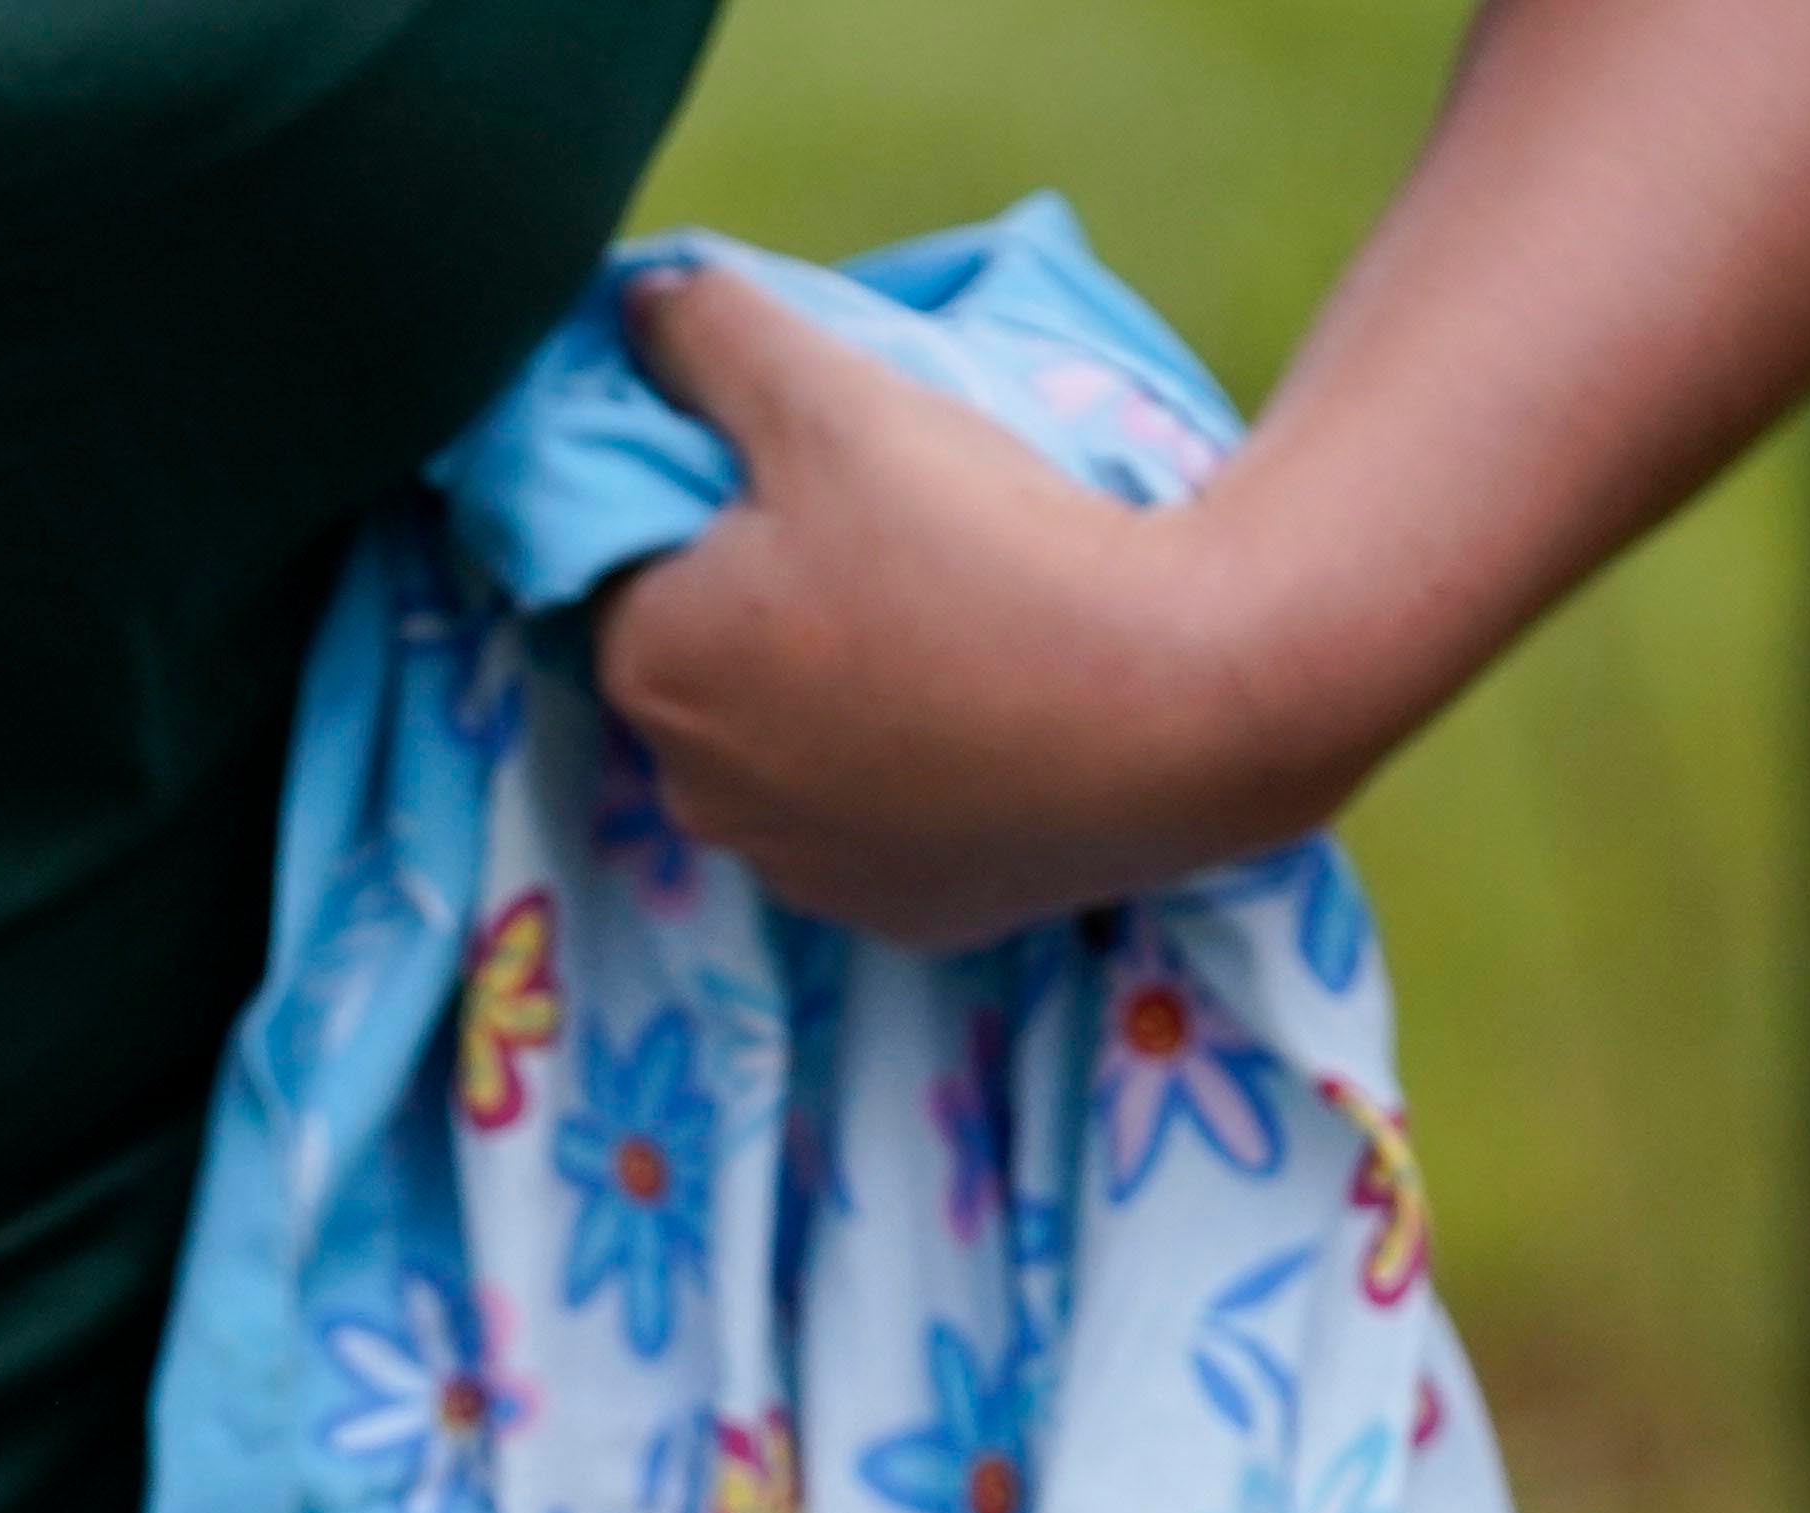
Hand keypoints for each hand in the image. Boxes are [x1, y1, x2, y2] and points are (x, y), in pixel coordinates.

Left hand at [589, 260, 1347, 954]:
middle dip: (759, 605)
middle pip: (703, 665)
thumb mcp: (830, 395)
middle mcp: (695, 793)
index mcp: (651, 666)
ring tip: (943, 622)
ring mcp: (796, 871)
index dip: (709, 506)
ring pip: (783, 752)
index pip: (630, 563)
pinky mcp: (895, 915)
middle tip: (886, 538)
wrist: (1179, 707)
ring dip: (828, 696)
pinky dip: (904, 773)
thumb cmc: (983, 543)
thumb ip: (711, 336)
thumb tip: (631, 300)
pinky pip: (872, 824)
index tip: (804, 471)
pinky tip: (978, 711)